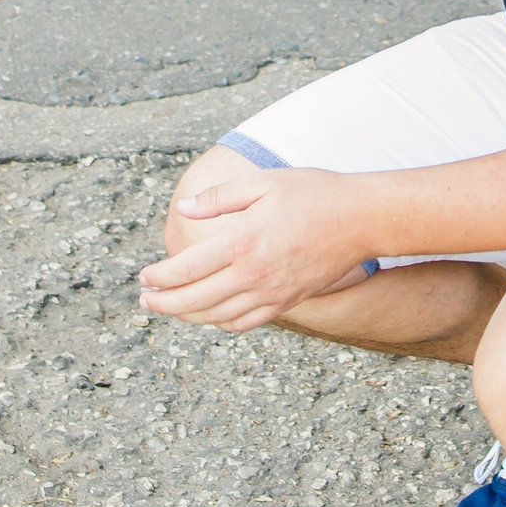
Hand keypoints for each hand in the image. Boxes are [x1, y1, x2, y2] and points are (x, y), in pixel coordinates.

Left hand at [137, 167, 369, 332]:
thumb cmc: (313, 194)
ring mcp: (271, 293)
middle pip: (194, 300)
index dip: (159, 278)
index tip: (143, 278)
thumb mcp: (262, 183)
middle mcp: (252, 274)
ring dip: (188, 316)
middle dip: (164, 304)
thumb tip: (184, 208)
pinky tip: (211, 314)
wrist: (362, 220)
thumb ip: (219, 197)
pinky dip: (222, 323)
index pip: (184, 270)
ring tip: (171, 309)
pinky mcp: (287, 301)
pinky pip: (246, 323)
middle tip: (145, 301)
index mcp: (240, 242)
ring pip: (217, 317)